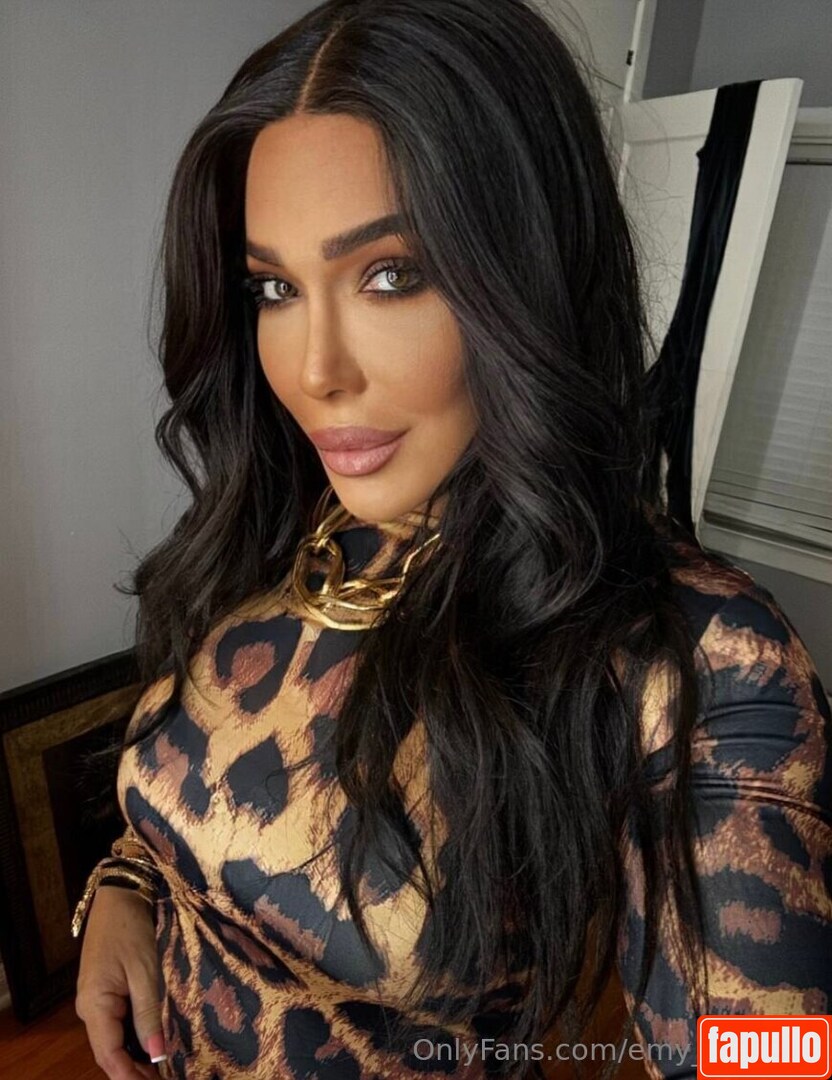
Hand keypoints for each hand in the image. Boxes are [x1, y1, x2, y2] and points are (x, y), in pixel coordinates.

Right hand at [75, 884, 165, 1079]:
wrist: (123, 893)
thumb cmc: (133, 928)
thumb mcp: (146, 970)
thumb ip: (149, 1013)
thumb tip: (157, 1053)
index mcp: (95, 1005)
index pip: (109, 1055)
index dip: (130, 1076)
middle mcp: (92, 1007)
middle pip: (111, 1050)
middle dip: (135, 1069)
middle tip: (168, 1077)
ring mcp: (99, 998)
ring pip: (117, 1037)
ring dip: (138, 1053)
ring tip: (167, 1065)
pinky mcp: (109, 988)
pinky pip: (121, 1020)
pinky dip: (137, 1033)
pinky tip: (158, 1038)